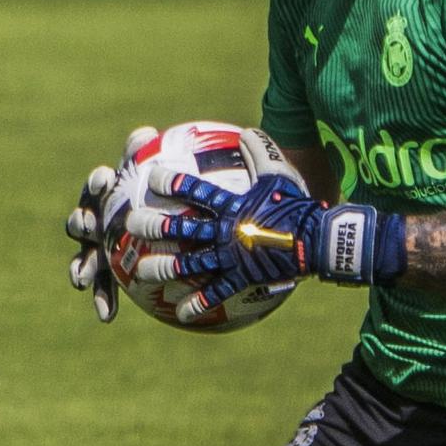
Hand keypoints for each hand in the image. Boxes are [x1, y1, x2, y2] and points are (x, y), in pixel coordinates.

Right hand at [65, 125, 157, 322]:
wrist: (163, 228)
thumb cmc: (158, 201)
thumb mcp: (155, 177)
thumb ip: (148, 157)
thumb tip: (146, 133)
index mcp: (106, 197)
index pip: (98, 186)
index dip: (98, 182)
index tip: (105, 179)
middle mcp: (96, 221)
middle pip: (81, 220)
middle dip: (82, 222)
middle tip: (89, 225)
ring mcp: (98, 249)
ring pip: (85, 257)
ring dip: (82, 267)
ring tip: (81, 279)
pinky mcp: (107, 275)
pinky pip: (103, 287)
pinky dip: (103, 300)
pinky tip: (107, 317)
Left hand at [130, 166, 405, 322]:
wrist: (318, 242)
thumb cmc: (298, 206)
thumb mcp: (281, 174)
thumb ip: (261, 152)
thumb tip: (246, 131)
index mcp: (230, 206)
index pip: (194, 192)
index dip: (171, 183)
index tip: (150, 177)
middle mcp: (224, 232)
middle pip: (180, 230)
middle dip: (150, 227)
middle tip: (128, 225)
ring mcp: (230, 258)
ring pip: (189, 265)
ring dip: (163, 269)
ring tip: (141, 272)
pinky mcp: (241, 279)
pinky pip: (214, 295)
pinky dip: (196, 305)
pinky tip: (179, 314)